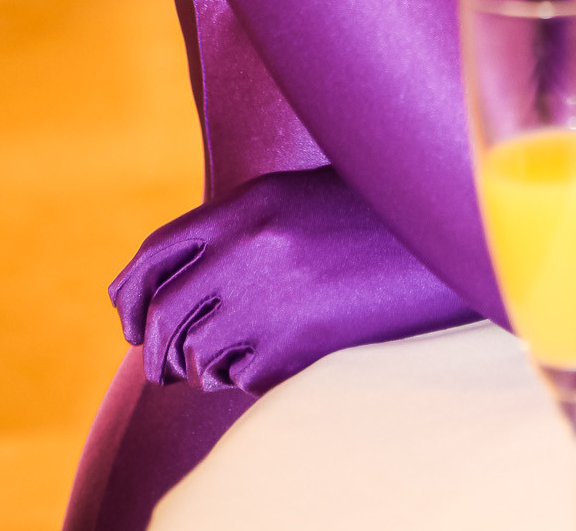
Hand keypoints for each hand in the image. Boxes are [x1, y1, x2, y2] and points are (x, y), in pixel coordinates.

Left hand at [111, 167, 475, 395]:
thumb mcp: (299, 196)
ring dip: (205, 367)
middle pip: (161, 314)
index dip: (129, 294)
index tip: (131, 319)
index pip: (155, 254)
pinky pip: (243, 378)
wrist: (446, 232)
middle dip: (155, 349)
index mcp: (245, 203)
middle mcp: (245, 248)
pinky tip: (279, 361)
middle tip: (166, 364)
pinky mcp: (296, 343)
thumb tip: (188, 272)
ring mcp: (268, 298)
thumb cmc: (375, 213)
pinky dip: (250, 379)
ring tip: (233, 361)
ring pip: (196, 355)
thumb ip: (244, 223)